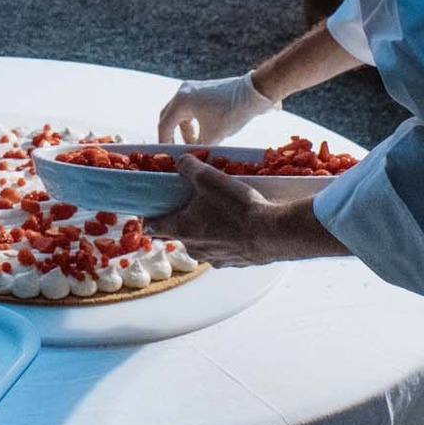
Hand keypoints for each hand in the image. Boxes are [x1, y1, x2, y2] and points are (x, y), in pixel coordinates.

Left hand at [145, 156, 346, 266]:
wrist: (273, 233)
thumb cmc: (237, 206)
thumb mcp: (210, 177)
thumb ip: (189, 166)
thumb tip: (180, 161)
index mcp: (181, 229)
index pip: (153, 227)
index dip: (150, 217)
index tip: (153, 210)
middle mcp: (194, 248)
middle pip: (179, 235)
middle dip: (182, 221)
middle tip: (193, 205)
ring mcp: (214, 258)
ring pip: (201, 244)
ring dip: (205, 232)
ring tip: (219, 215)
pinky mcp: (234, 263)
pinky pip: (222, 251)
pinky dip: (225, 240)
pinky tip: (237, 228)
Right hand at [157, 72, 276, 144]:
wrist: (254, 93)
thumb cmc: (232, 113)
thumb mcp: (213, 135)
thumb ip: (198, 147)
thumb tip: (191, 157)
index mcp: (181, 101)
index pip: (164, 125)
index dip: (165, 142)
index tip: (168, 155)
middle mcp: (183, 91)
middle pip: (168, 117)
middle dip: (172, 135)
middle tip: (177, 150)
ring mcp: (193, 88)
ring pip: (180, 113)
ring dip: (185, 129)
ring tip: (195, 143)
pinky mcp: (202, 89)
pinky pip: (190, 107)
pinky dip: (193, 121)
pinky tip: (202, 132)